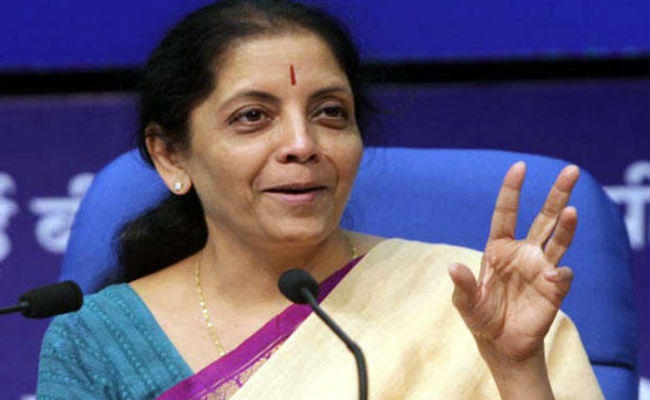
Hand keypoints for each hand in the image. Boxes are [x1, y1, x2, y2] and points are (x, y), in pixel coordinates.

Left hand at [448, 162, 578, 363]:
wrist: (501, 344)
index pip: (506, 213)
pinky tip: (552, 275)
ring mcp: (540, 268)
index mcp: (499, 248)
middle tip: (571, 170)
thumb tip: (453, 267)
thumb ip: (463, 286)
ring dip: (567, 225)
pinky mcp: (554, 288)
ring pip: (559, 239)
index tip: (519, 167)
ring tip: (572, 211)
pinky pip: (562, 274)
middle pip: (544, 217)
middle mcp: (523, 252)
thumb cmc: (481, 317)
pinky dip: (559, 273)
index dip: (512, 190)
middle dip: (557, 193)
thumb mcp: (465, 303)